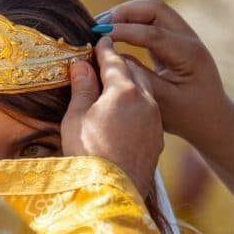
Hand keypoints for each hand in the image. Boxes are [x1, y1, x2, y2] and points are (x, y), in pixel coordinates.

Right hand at [61, 38, 162, 196]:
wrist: (114, 194)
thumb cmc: (88, 155)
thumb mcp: (76, 119)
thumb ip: (81, 88)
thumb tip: (81, 65)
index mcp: (123, 91)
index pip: (114, 59)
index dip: (104, 48)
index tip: (98, 39)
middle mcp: (145, 100)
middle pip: (133, 70)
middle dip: (119, 62)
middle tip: (103, 60)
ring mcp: (154, 120)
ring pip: (144, 90)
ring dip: (130, 83)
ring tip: (114, 85)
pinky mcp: (157, 138)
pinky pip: (148, 111)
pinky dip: (137, 104)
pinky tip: (124, 112)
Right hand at [101, 0, 233, 146]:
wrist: (213, 120)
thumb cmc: (188, 117)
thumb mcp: (162, 102)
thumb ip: (139, 78)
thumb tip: (113, 57)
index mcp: (190, 55)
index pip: (153, 33)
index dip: (124, 31)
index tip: (98, 35)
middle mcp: (190, 39)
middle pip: (155, 9)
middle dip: (124, 13)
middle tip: (97, 26)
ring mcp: (184, 36)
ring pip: (153, 10)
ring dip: (126, 14)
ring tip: (102, 27)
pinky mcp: (175, 41)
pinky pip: (152, 21)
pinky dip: (132, 23)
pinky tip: (113, 33)